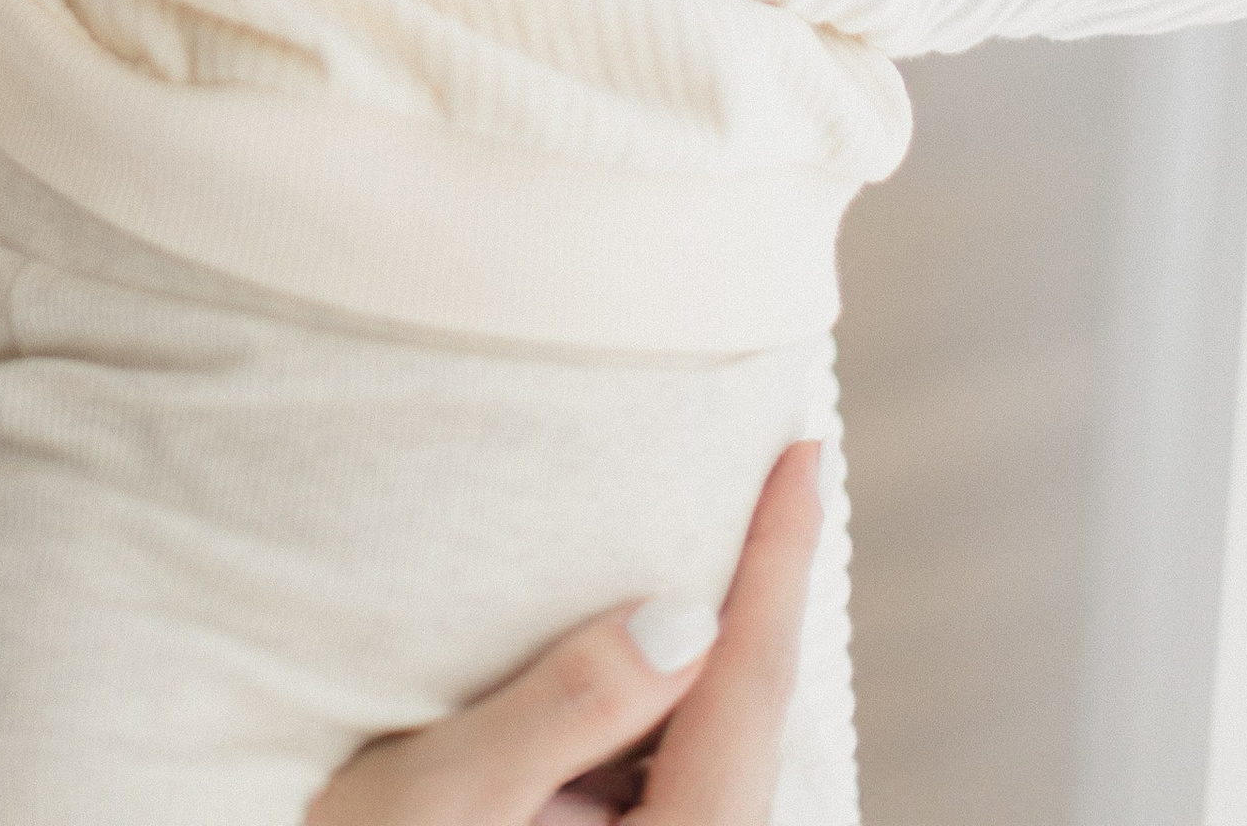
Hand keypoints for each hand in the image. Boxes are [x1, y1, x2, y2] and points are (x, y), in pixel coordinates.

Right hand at [307, 441, 820, 823]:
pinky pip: (672, 758)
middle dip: (761, 588)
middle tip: (790, 464)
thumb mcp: (440, 794)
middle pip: (747, 713)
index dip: (779, 563)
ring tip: (729, 521)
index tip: (806, 454)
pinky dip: (669, 686)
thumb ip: (564, 710)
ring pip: (712, 737)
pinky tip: (652, 627)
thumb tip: (687, 619)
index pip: (749, 689)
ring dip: (714, 639)